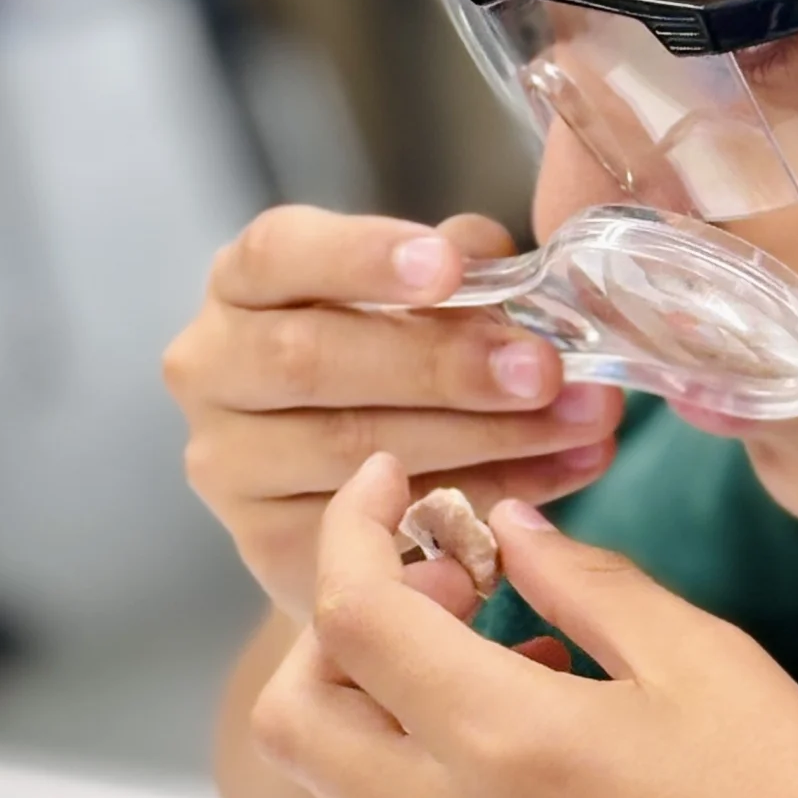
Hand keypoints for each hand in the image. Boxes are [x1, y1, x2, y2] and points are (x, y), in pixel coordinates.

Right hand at [164, 208, 621, 622]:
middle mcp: (213, 369)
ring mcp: (232, 466)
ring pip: (353, 449)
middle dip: (443, 365)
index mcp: (244, 285)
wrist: (357, 500)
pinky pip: (381, 527)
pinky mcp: (269, 545)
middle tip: (545, 370)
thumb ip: (455, 273)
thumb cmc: (390, 368)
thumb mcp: (420, 301)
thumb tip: (498, 260)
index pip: (277, 252)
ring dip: (488, 438)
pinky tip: (559, 479)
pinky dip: (485, 501)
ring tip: (584, 423)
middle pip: (312, 360)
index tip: (449, 268)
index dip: (363, 257)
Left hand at [250, 454, 797, 797]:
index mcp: (506, 744)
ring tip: (523, 682)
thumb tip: (504, 529)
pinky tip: (537, 784)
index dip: (353, 529)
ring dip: (392, 720)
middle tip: (448, 591)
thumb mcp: (708, 661)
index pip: (351, 614)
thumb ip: (586, 583)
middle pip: (299, 720)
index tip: (390, 486)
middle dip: (339, 633)